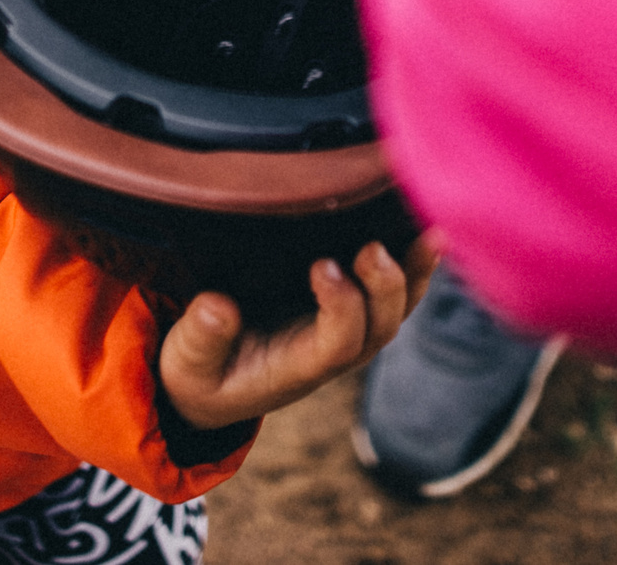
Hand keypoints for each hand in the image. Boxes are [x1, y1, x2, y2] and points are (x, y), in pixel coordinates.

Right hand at [158, 238, 438, 431]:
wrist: (212, 385)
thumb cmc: (201, 371)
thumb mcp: (187, 363)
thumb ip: (201, 338)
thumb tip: (216, 306)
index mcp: (297, 368)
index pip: (338, 344)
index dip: (341, 308)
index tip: (323, 267)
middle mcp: (332, 352)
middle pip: (379, 328)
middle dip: (385, 288)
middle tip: (372, 248)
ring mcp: (345, 331)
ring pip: (395, 310)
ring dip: (414, 274)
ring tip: (429, 234)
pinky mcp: (347, 308)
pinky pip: (391, 293)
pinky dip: (412, 266)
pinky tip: (428, 232)